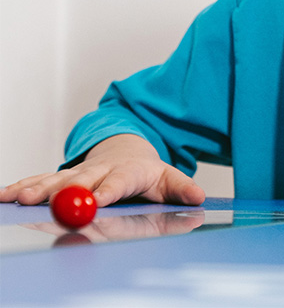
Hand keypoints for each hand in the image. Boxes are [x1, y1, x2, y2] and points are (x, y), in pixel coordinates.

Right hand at [0, 134, 204, 207]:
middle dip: (61, 191)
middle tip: (41, 199)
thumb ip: (181, 188)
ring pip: (55, 181)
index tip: (96, 200)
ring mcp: (78, 173)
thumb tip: (199, 197)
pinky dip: (22, 185)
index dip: (106, 191)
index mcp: (126, 172)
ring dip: (36, 188)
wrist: (127, 148)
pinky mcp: (63, 177)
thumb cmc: (147, 171)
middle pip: (79, 182)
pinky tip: (4, 194)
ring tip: (17, 198)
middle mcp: (98, 171)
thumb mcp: (167, 178)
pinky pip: (41, 180)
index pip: (116, 183)